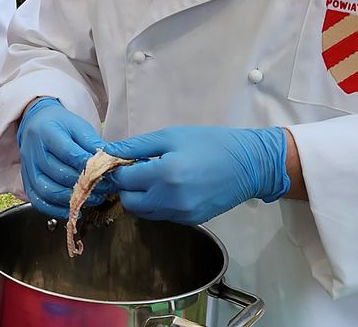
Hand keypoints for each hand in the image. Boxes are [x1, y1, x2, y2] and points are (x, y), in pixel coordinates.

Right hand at [17, 98, 108, 218]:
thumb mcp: (79, 126)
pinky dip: (56, 209)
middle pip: (59, 174)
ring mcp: (29, 169)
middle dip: (86, 185)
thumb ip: (93, 144)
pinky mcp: (26, 182)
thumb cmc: (60, 125)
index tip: (107, 173)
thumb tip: (110, 163)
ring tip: (93, 199)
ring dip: (73, 199)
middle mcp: (34, 152)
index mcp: (47, 132)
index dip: (89, 166)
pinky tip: (73, 209)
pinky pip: (38, 201)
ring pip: (48, 191)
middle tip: (106, 188)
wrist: (36, 123)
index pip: (69, 153)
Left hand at [104, 126, 288, 224]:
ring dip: (140, 197)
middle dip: (126, 187)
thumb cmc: (210, 143)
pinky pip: (160, 216)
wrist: (250, 165)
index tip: (119, 161)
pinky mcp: (189, 221)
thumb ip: (136, 146)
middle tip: (135, 169)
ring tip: (152, 177)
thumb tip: (107, 152)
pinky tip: (168, 187)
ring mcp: (180, 215)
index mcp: (164, 175)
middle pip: (128, 202)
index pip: (123, 180)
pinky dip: (156, 204)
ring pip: (143, 213)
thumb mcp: (171, 136)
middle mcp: (170, 201)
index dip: (116, 170)